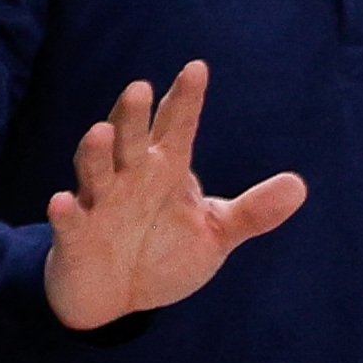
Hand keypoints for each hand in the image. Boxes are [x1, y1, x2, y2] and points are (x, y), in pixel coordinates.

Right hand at [43, 61, 307, 331]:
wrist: (115, 294)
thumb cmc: (163, 252)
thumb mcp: (214, 232)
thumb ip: (253, 211)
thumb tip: (300, 185)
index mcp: (166, 170)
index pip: (177, 127)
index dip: (186, 99)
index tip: (197, 68)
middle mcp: (130, 179)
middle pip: (131, 140)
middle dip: (133, 116)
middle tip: (140, 88)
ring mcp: (100, 204)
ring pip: (96, 171)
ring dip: (96, 153)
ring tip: (101, 132)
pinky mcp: (77, 236)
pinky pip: (70, 221)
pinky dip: (65, 212)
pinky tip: (62, 202)